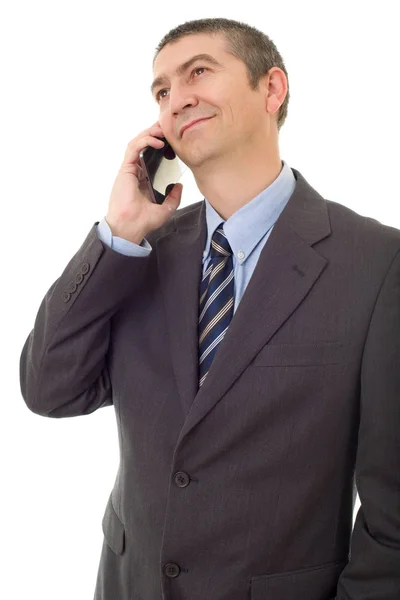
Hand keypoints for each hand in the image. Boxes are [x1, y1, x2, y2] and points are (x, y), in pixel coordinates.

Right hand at [106, 122, 182, 242]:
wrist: (130, 227)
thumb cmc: (143, 222)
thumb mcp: (166, 209)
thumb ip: (174, 197)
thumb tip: (180, 186)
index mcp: (143, 179)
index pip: (150, 155)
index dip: (159, 144)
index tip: (172, 140)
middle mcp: (135, 172)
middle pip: (143, 145)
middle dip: (154, 133)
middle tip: (168, 127)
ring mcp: (129, 169)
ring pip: (137, 142)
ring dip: (149, 133)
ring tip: (163, 130)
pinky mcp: (125, 169)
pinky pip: (133, 148)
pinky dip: (145, 141)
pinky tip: (157, 141)